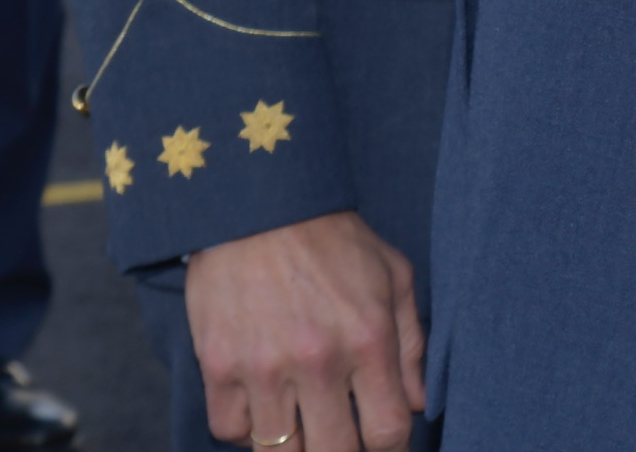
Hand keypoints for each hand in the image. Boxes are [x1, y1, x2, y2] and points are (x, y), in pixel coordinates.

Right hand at [185, 207, 426, 451]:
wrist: (260, 208)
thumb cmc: (335, 242)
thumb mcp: (395, 279)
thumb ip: (412, 346)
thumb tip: (418, 404)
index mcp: (368, 340)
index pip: (387, 431)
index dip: (391, 449)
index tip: (384, 444)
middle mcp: (317, 362)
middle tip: (343, 441)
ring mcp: (263, 368)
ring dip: (295, 447)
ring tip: (305, 426)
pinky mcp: (217, 366)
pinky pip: (230, 430)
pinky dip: (247, 430)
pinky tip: (264, 408)